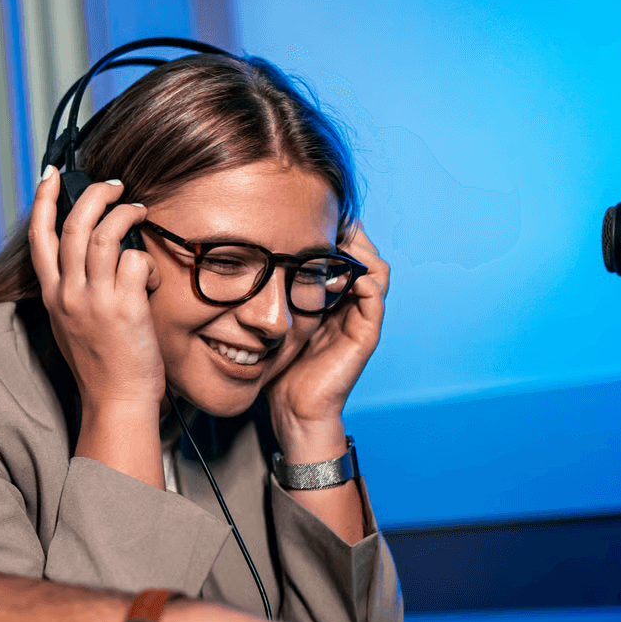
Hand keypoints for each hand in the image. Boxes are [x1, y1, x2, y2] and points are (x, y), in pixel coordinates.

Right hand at [27, 168, 163, 414]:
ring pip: (105, 233)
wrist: (115, 402)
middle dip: (94, 194)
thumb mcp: (73, 324)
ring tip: (139, 212)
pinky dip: (147, 262)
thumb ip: (75, 290)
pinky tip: (150, 278)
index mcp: (52, 296)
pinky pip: (135, 261)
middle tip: (115, 185)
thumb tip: (95, 254)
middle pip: (73, 225)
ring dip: (125, 213)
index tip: (52, 176)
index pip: (39, 237)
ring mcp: (94, 300)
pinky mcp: (123, 308)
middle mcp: (68, 294)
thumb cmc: (102, 366)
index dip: (43, 200)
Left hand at [265, 224, 388, 446]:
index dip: (336, 230)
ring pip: (377, 270)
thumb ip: (268, 292)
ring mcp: (360, 318)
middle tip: (331, 216)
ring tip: (341, 235)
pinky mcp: (364, 335)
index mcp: (332, 297)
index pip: (346, 252)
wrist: (291, 408)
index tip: (313, 213)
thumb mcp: (269, 319)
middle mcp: (350, 304)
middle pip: (366, 253)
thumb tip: (243, 257)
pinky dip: (365, 280)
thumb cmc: (277, 366)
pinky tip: (345, 271)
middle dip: (352, 232)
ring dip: (362, 249)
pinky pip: (374, 298)